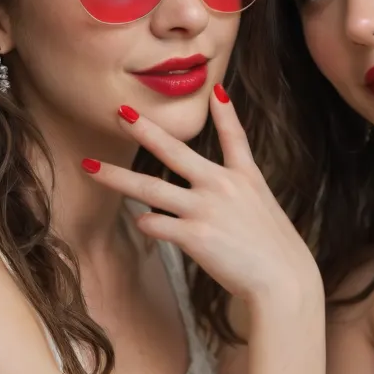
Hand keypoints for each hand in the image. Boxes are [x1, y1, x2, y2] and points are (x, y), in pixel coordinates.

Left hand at [83, 86, 322, 308]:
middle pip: (174, 151)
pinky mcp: (194, 235)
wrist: (284, 282)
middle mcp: (222, 186)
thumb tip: (214, 201)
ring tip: (89, 167)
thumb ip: (240, 200)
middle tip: (120, 113)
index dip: (225, 113)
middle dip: (145, 130)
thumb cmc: (277, 256)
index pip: (235, 137)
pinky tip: (142, 223)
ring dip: (116, 177)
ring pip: (149, 187)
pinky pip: (155, 224)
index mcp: (246, 178)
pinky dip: (147, 223)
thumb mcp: (266, 213)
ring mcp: (206, 208)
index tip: (214, 90)